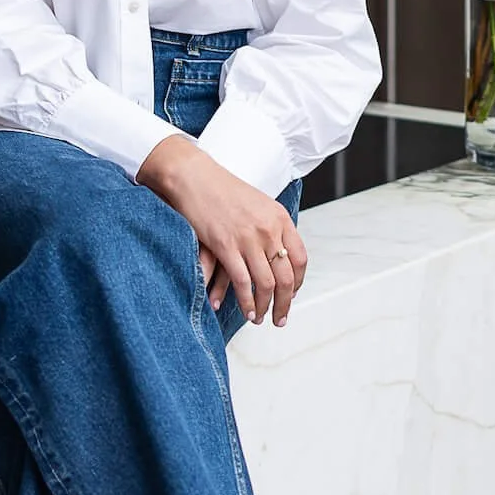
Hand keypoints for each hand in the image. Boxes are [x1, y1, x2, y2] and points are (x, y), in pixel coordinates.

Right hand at [136, 137, 306, 326]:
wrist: (194, 176)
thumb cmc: (221, 190)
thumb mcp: (258, 204)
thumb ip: (271, 227)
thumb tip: (277, 251)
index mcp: (280, 218)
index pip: (300, 259)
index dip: (298, 282)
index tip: (291, 295)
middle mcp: (269, 230)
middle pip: (287, 277)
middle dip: (285, 303)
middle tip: (280, 318)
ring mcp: (248, 238)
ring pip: (266, 284)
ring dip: (265, 307)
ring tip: (261, 318)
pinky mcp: (225, 246)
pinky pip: (242, 282)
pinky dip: (246, 301)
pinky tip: (246, 311)